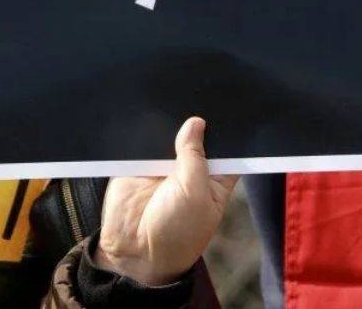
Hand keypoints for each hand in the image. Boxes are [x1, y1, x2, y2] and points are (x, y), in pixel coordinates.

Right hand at [94, 117, 238, 285]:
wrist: (135, 252)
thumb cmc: (177, 234)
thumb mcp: (195, 195)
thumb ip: (195, 157)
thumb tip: (195, 122)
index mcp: (215, 177)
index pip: (226, 146)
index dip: (226, 129)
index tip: (227, 109)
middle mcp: (191, 168)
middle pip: (197, 134)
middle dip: (195, 123)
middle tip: (194, 109)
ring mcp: (164, 164)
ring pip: (169, 134)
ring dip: (168, 127)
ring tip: (169, 114)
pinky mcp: (139, 163)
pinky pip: (143, 141)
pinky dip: (144, 133)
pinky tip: (147, 123)